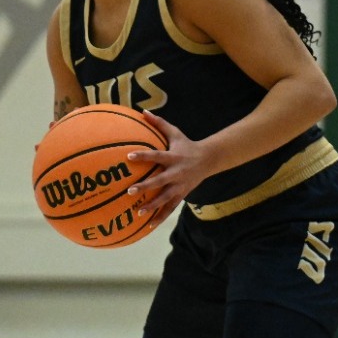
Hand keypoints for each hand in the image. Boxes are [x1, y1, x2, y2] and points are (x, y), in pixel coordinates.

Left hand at [125, 111, 211, 226]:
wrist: (208, 160)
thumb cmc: (187, 145)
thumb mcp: (175, 133)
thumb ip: (159, 123)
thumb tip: (143, 111)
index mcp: (173, 158)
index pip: (156, 156)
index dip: (143, 156)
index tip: (129, 156)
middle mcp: (176, 173)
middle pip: (159, 181)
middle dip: (145, 187)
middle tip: (130, 191)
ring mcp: (179, 186)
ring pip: (165, 198)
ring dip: (152, 206)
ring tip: (138, 212)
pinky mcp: (182, 195)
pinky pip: (170, 208)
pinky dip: (160, 217)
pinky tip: (149, 225)